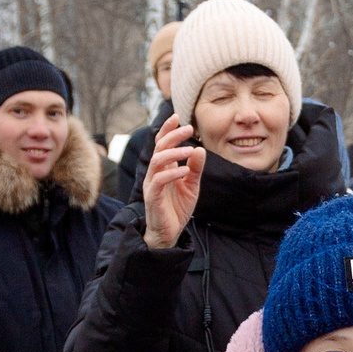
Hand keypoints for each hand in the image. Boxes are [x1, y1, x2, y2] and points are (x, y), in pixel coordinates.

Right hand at [142, 122, 205, 249]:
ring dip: (175, 152)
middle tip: (190, 128)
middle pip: (160, 147)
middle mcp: (155, 172)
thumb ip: (195, 169)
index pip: (162, 143)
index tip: (179, 117)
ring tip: (190, 150)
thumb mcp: (191, 186)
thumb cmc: (177, 208)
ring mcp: (152, 184)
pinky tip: (185, 171)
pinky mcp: (153, 196)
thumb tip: (200, 149)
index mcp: (163, 168)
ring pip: (158, 160)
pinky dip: (173, 173)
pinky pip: (160, 180)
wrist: (169, 233)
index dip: (168, 129)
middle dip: (174, 135)